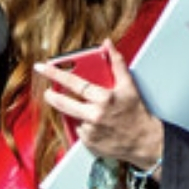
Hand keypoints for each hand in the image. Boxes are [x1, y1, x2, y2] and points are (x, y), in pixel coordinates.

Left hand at [36, 44, 163, 166]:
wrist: (145, 142)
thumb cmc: (137, 113)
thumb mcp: (129, 85)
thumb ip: (117, 62)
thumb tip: (107, 44)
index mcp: (104, 99)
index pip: (75, 83)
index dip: (56, 74)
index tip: (42, 68)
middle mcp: (95, 115)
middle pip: (64, 103)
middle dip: (52, 96)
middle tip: (48, 92)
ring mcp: (90, 131)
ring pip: (73, 117)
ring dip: (77, 112)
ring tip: (92, 111)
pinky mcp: (89, 143)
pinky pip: (79, 130)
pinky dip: (84, 125)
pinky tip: (96, 124)